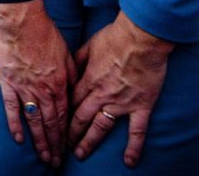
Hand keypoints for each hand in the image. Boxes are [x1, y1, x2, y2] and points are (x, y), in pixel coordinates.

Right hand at [0, 0, 75, 167]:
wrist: (22, 20)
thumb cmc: (45, 32)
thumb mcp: (67, 53)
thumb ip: (73, 74)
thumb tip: (77, 90)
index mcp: (60, 83)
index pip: (64, 115)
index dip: (66, 134)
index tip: (68, 147)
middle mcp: (43, 90)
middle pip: (51, 123)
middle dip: (55, 144)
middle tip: (56, 161)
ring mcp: (25, 88)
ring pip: (34, 120)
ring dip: (39, 140)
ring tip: (43, 156)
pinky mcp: (8, 82)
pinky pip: (12, 108)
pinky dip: (15, 124)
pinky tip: (19, 138)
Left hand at [68, 11, 173, 166]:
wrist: (142, 38)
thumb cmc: (116, 37)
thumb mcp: (90, 44)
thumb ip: (78, 59)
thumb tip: (69, 67)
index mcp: (89, 80)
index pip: (70, 102)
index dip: (62, 114)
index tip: (56, 124)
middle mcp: (101, 94)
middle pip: (80, 118)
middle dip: (70, 133)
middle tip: (63, 145)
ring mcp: (121, 102)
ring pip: (101, 127)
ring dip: (89, 142)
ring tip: (80, 155)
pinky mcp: (141, 106)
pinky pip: (137, 131)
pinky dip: (133, 147)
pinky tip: (129, 162)